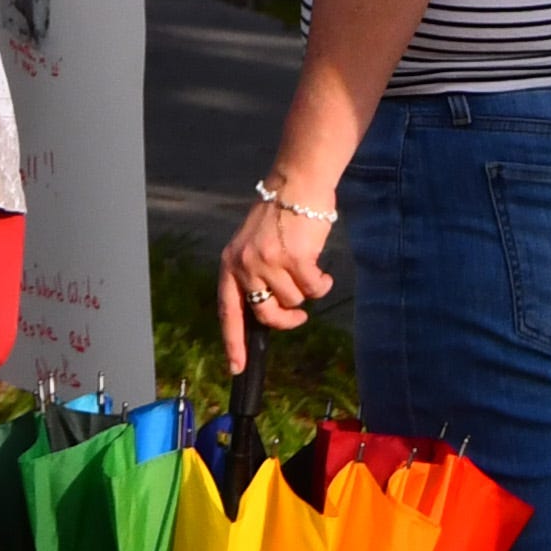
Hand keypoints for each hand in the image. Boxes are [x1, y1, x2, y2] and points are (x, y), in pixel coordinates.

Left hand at [217, 192, 335, 369]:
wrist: (296, 184)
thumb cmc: (279, 216)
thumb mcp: (252, 245)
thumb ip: (252, 274)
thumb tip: (263, 312)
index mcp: (230, 263)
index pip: (228, 311)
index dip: (233, 342)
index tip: (236, 366)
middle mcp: (245, 265)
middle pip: (267, 314)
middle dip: (286, 320)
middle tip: (298, 316)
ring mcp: (270, 262)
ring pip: (295, 301)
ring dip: (306, 289)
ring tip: (307, 266)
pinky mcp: (296, 259)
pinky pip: (314, 290)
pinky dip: (322, 284)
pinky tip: (321, 268)